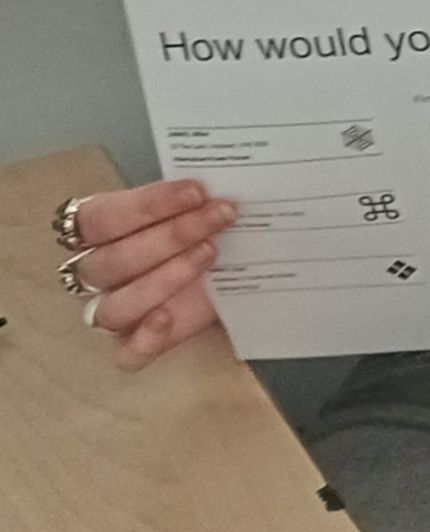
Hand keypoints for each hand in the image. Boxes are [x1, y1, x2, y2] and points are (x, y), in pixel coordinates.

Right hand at [63, 180, 237, 370]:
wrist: (230, 272)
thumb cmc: (202, 230)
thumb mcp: (197, 208)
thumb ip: (197, 197)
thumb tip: (230, 177)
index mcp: (99, 231)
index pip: (100, 217)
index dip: (146, 204)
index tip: (197, 191)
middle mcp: (97, 271)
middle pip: (112, 261)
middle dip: (171, 236)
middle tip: (221, 216)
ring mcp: (114, 310)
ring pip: (115, 307)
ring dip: (164, 280)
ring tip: (210, 254)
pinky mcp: (136, 344)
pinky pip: (125, 354)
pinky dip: (144, 341)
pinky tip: (168, 319)